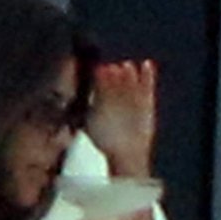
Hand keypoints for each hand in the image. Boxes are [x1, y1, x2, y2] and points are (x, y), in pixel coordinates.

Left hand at [86, 60, 156, 177]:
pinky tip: (147, 65)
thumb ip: (84, 113)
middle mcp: (117, 94)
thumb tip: (72, 103)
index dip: (101, 76)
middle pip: (116, 79)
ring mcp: (132, 96)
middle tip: (114, 68)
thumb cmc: (106, 143)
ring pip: (131, 80)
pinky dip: (148, 75)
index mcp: (102, 98)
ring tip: (128, 66)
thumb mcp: (91, 126)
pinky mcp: (146, 100)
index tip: (100, 70)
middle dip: (115, 73)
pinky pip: (147, 85)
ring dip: (130, 72)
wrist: (127, 154)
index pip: (102, 83)